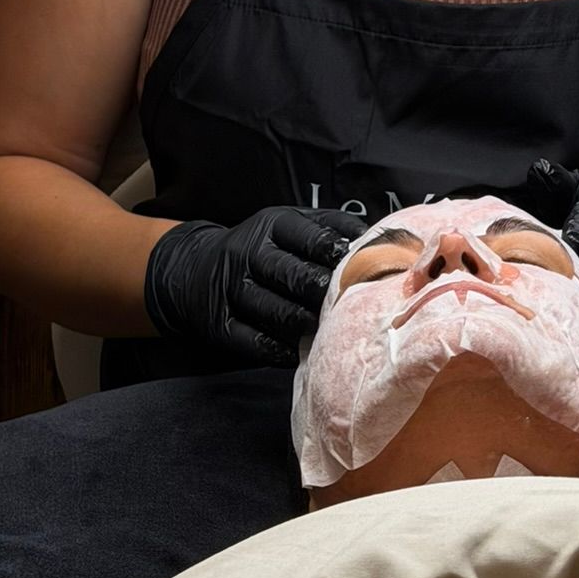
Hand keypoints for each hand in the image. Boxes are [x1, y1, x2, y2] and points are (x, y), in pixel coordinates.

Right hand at [142, 205, 368, 361]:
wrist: (194, 271)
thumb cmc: (263, 249)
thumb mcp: (291, 225)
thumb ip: (333, 228)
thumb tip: (384, 238)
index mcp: (272, 225)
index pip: (311, 237)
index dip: (341, 255)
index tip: (367, 270)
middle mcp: (249, 254)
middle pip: (294, 276)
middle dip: (326, 294)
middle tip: (354, 308)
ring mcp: (232, 291)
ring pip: (277, 313)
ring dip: (309, 326)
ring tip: (334, 334)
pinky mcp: (220, 325)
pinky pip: (257, 343)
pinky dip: (284, 350)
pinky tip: (304, 351)